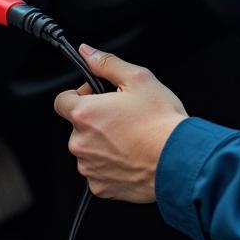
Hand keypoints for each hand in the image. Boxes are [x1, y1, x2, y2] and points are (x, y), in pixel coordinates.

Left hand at [53, 45, 187, 202]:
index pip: (62, 101)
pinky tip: (131, 155)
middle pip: (78, 126)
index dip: (80, 95)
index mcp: (85, 113)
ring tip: (131, 137)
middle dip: (96, 119)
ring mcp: (89, 167)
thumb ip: (107, 63)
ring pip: (89, 149)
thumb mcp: (139, 78)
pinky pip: (98, 171)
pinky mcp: (99, 187)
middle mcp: (80, 142)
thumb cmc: (161, 121)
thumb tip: (87, 52)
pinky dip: (111, 164)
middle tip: (124, 116)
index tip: (98, 96)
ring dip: (103, 142)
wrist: (178, 159)